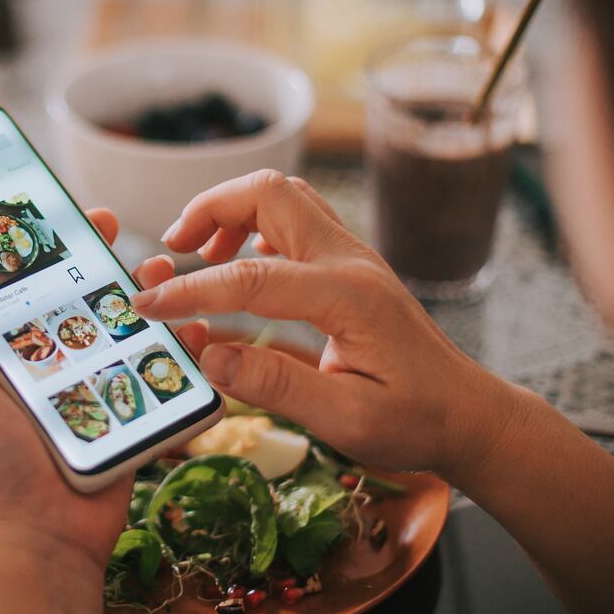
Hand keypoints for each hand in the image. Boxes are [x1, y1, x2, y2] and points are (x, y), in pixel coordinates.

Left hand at [0, 208, 209, 569]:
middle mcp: (38, 367)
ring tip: (155, 268)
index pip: (10, 285)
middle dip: (91, 254)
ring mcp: (85, 390)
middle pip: (71, 295)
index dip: (27, 245)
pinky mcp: (123, 415)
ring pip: (119, 325)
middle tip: (107, 223)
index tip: (45, 208)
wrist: (35, 541)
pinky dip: (177, 346)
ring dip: (139, 290)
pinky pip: (154, 372)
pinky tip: (191, 324)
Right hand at [130, 170, 525, 477]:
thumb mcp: (345, 421)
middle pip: (271, 192)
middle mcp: (351, 261)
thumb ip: (277, 386)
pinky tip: (238, 263)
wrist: (467, 413)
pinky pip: (297, 217)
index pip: (251, 278)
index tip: (146, 306)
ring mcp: (353, 256)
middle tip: (172, 250)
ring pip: (284, 194)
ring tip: (198, 254)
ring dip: (233, 210)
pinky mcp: (350, 265)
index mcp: (348, 297)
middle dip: (210, 209)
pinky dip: (255, 225)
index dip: (190, 290)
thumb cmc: (414, 421)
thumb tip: (209, 356)